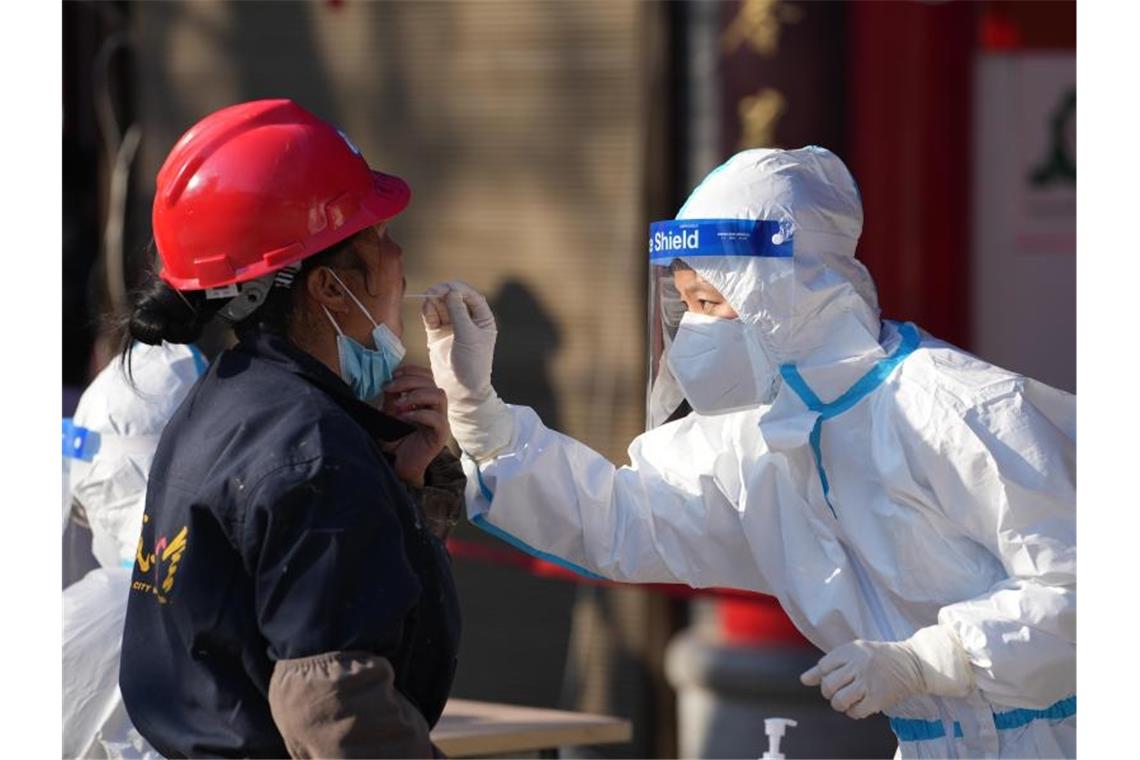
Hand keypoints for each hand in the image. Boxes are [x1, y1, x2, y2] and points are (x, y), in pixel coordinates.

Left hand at [380, 365, 448, 487]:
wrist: (400, 465)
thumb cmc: (397, 440)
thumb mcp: (390, 413)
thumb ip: (392, 398)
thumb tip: (390, 382)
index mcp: (427, 400)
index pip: (427, 376)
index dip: (412, 371)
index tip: (394, 374)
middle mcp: (436, 407)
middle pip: (432, 382)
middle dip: (409, 381)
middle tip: (390, 388)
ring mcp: (441, 420)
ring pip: (439, 395)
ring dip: (416, 394)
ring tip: (399, 403)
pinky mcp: (441, 435)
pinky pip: (437, 418)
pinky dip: (419, 413)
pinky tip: (404, 417)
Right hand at [421, 281, 512, 460]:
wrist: (461, 390)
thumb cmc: (472, 365)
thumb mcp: (468, 336)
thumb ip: (459, 313)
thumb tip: (451, 292)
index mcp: (482, 319)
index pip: (471, 296)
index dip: (459, 289)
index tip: (447, 288)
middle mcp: (468, 320)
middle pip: (454, 298)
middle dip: (444, 293)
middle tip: (434, 291)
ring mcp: (452, 326)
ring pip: (441, 305)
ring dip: (435, 300)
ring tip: (428, 299)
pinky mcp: (438, 334)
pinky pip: (432, 317)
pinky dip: (428, 310)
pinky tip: (426, 307)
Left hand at [800, 626, 973, 718]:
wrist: (913, 663)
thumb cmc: (879, 657)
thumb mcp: (853, 652)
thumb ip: (828, 665)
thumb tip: (804, 679)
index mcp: (850, 650)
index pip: (823, 666)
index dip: (822, 675)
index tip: (832, 677)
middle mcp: (858, 665)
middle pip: (828, 685)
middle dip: (828, 692)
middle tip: (836, 692)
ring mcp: (868, 682)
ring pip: (839, 700)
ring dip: (839, 704)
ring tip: (846, 701)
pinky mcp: (878, 698)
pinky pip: (856, 711)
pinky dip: (853, 712)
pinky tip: (858, 706)